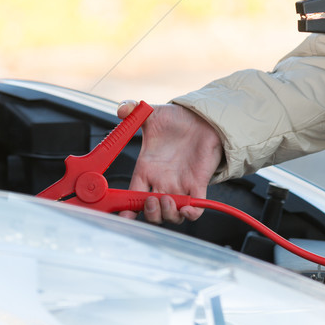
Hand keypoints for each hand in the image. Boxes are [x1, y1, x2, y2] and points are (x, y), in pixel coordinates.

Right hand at [117, 100, 222, 223]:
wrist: (202, 118)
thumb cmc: (177, 119)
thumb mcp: (153, 113)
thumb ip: (134, 110)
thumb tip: (121, 108)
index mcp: (147, 168)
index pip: (132, 195)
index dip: (126, 209)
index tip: (123, 215)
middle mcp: (161, 181)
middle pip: (151, 211)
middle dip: (149, 213)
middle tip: (151, 201)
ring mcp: (180, 185)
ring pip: (170, 214)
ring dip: (167, 214)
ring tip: (166, 200)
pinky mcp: (198, 185)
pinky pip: (194, 210)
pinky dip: (190, 215)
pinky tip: (186, 208)